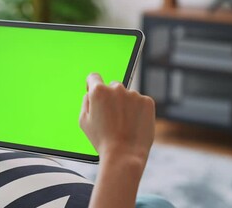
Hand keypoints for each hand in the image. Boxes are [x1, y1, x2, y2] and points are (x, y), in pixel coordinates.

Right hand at [79, 73, 154, 207]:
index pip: (94, 77)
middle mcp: (117, 88)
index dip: (92, 84)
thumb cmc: (101, 139)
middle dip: (111, 98)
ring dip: (125, 105)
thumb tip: (91, 92)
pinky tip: (133, 124)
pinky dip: (137, 111)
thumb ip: (86, 101)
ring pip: (127, 96)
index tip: (95, 92)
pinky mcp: (147, 102)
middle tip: (111, 117)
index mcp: (98, 91)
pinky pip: (140, 102)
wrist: (124, 155)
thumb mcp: (84, 120)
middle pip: (112, 87)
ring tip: (123, 124)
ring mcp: (134, 94)